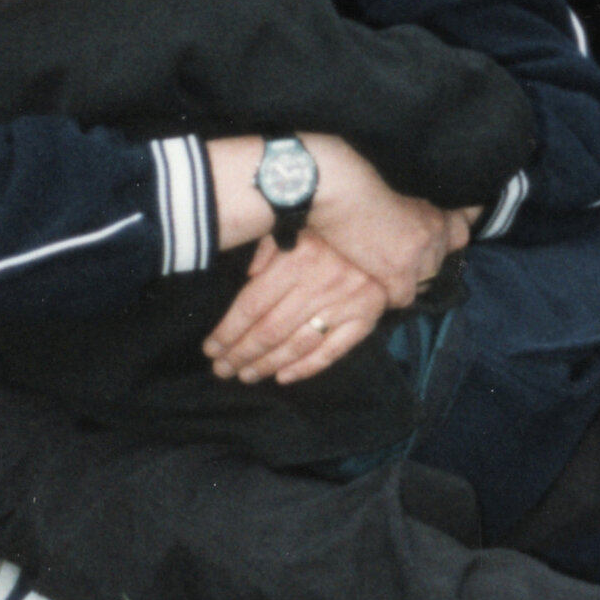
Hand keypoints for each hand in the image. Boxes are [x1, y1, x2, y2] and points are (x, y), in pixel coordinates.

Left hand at [203, 229, 393, 381]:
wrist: (388, 224)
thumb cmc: (332, 223)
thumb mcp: (297, 222)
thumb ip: (269, 249)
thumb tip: (248, 278)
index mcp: (299, 258)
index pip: (253, 304)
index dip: (228, 330)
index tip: (210, 348)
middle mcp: (320, 283)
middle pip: (270, 329)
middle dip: (241, 354)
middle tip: (222, 370)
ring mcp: (345, 303)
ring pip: (296, 344)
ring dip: (267, 365)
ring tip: (245, 375)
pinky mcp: (365, 317)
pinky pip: (332, 350)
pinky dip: (306, 368)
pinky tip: (283, 377)